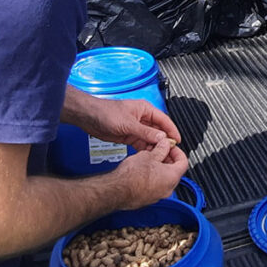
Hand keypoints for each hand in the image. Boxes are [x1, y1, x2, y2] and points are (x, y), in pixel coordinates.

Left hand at [64, 88, 181, 151]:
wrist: (89, 118)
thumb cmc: (106, 112)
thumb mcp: (128, 124)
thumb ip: (145, 132)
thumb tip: (161, 138)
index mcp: (145, 109)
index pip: (164, 120)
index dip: (172, 130)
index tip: (177, 140)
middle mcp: (142, 118)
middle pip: (158, 130)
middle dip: (165, 141)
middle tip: (170, 152)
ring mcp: (136, 128)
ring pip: (150, 139)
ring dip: (155, 147)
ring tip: (161, 156)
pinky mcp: (129, 136)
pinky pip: (142, 143)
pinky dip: (146, 149)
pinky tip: (149, 156)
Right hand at [108, 138, 188, 209]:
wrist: (117, 190)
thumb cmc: (131, 175)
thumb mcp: (149, 155)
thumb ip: (161, 149)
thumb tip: (165, 144)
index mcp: (172, 177)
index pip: (184, 162)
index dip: (177, 151)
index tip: (171, 147)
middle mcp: (168, 189)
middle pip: (174, 171)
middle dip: (167, 159)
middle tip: (159, 151)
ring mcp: (158, 196)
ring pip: (164, 179)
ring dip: (159, 169)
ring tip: (149, 160)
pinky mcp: (148, 199)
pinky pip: (155, 187)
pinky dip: (152, 178)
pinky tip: (142, 171)